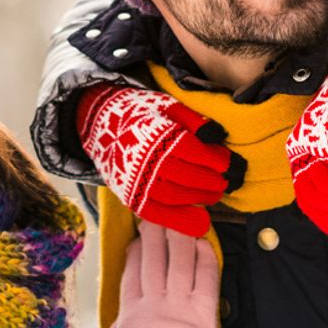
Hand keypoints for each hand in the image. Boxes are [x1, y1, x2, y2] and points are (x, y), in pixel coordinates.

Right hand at [77, 84, 245, 237]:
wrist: (99, 123)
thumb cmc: (140, 112)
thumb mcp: (167, 104)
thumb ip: (194, 120)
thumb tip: (217, 136)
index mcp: (157, 134)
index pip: (194, 152)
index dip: (216, 160)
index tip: (228, 163)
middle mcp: (147, 160)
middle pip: (189, 177)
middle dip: (213, 180)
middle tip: (227, 180)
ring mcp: (137, 182)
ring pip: (177, 196)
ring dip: (202, 198)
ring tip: (215, 194)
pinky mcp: (130, 198)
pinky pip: (158, 215)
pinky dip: (181, 221)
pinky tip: (202, 223)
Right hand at [109, 221, 221, 327]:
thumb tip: (125, 313)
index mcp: (130, 315)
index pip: (132, 272)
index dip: (135, 250)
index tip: (138, 238)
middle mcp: (154, 305)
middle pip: (153, 259)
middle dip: (154, 233)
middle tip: (156, 215)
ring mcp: (180, 307)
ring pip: (179, 261)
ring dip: (179, 236)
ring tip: (179, 219)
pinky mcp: (204, 313)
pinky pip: (206, 276)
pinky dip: (205, 257)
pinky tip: (203, 243)